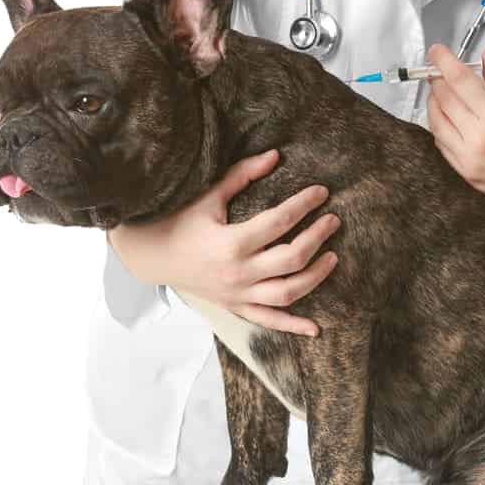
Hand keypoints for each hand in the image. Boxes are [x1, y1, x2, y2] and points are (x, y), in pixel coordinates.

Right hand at [107, 149, 338, 335]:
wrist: (150, 256)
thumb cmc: (179, 221)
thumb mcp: (208, 196)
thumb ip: (242, 175)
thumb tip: (275, 155)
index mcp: (232, 243)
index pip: (281, 222)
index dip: (305, 205)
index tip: (322, 193)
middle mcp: (238, 273)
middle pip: (292, 258)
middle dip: (318, 238)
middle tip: (333, 221)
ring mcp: (238, 294)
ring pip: (288, 292)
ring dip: (316, 277)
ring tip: (333, 258)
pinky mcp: (236, 307)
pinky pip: (269, 321)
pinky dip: (293, 326)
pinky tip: (315, 329)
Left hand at [425, 44, 484, 245]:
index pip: (460, 82)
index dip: (444, 61)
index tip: (437, 50)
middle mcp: (479, 140)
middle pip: (443, 99)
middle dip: (438, 79)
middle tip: (441, 69)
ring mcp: (468, 160)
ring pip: (435, 121)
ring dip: (435, 102)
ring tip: (445, 92)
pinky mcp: (465, 174)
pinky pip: (441, 143)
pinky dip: (440, 125)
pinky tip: (450, 118)